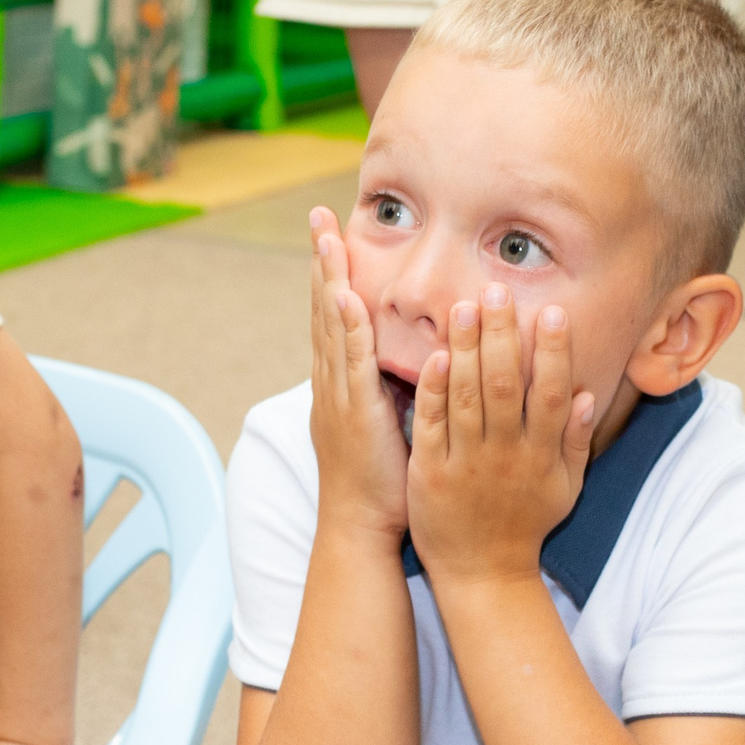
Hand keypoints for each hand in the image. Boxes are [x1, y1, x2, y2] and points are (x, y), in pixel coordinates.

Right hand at [307, 206, 409, 537]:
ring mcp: (338, 397)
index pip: (337, 318)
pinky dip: (346, 327)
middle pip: (325, 310)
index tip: (333, 237)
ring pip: (332, 327)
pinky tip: (345, 296)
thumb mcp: (391, 424)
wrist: (360, 528)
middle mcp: (333, 384)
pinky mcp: (353, 413)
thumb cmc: (383, 484)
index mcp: (342, 385)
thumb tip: (427, 356)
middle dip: (321, 262)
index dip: (333, 276)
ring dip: (328, 280)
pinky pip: (350, 363)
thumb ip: (400, 388)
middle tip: (317, 216)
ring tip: (326, 237)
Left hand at [406, 286, 594, 584]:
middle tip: (496, 290)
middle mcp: (505, 454)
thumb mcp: (565, 488)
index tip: (550, 311)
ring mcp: (466, 462)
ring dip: (465, 350)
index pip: (550, 394)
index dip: (552, 352)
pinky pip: (432, 424)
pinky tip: (436, 356)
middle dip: (501, 335)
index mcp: (540, 455)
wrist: (483, 574)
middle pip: (504, 386)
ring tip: (463, 307)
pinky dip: (433, 390)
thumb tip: (586, 395)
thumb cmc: (526, 524)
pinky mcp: (431, 471)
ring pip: (466, 397)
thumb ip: (575, 441)